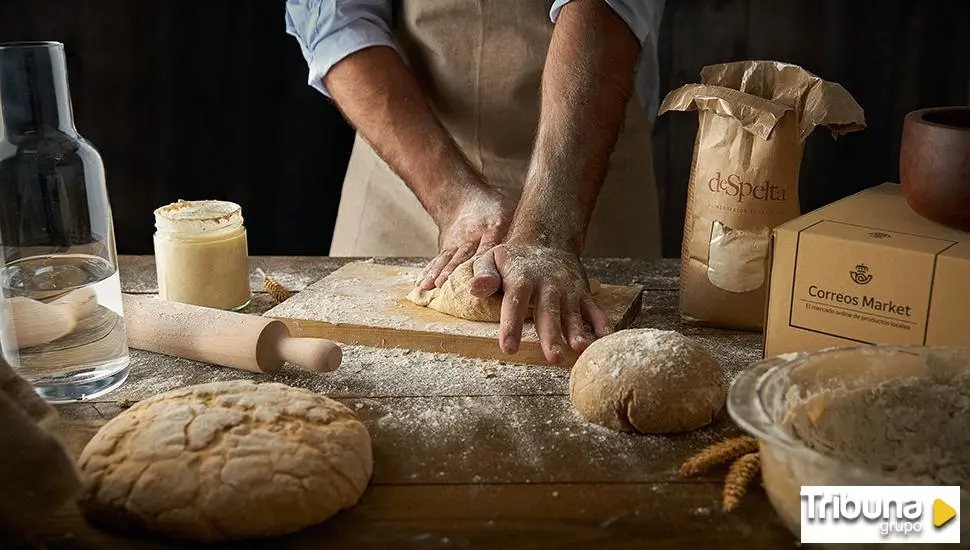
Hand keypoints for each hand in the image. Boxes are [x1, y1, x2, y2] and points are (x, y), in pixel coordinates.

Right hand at [417, 184, 514, 289]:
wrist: (463, 198)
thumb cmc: (498, 213)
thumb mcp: (513, 215)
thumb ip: (523, 235)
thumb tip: (545, 264)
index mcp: (495, 226)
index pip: (490, 246)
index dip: (483, 263)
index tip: (477, 278)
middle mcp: (473, 235)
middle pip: (464, 255)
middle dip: (454, 271)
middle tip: (443, 284)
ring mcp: (457, 241)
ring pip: (447, 258)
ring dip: (438, 273)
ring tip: (429, 287)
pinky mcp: (446, 247)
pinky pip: (437, 261)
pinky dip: (428, 273)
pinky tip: (421, 286)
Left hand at [470, 242, 611, 362]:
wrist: (547, 238)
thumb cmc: (514, 258)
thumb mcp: (492, 258)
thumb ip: (483, 274)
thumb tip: (475, 288)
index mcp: (521, 278)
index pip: (515, 302)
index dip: (512, 325)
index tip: (508, 348)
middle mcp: (547, 284)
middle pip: (548, 311)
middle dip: (551, 335)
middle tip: (553, 358)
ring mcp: (567, 288)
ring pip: (572, 312)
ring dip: (577, 331)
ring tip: (580, 349)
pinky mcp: (581, 292)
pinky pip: (592, 307)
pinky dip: (601, 321)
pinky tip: (605, 338)